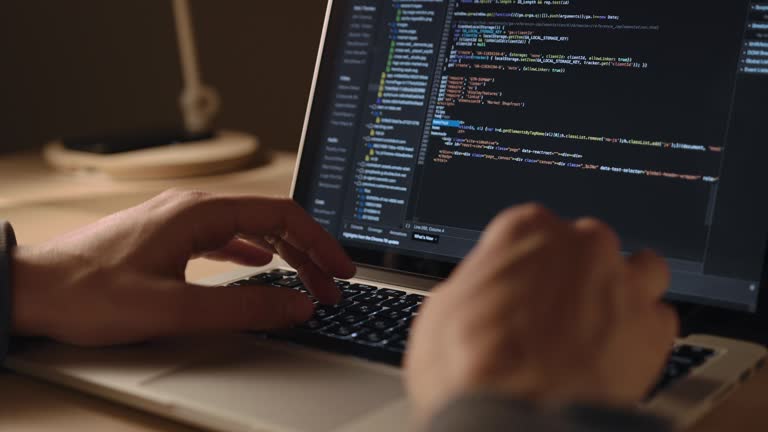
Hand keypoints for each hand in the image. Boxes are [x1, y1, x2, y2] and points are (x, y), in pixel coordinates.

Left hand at [11, 190, 354, 345]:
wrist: (31, 288)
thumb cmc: (89, 293)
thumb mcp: (173, 308)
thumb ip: (241, 306)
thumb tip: (295, 305)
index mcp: (201, 212)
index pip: (282, 216)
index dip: (320, 244)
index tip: (340, 270)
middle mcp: (194, 208)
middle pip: (271, 222)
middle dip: (308, 254)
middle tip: (331, 286)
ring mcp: (180, 220)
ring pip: (250, 229)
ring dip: (283, 254)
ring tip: (305, 280)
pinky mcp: (168, 236)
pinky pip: (226, 236)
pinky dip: (253, 252)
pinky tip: (259, 262)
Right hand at [405, 205, 677, 420]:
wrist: (515, 422)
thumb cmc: (471, 367)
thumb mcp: (443, 311)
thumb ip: (480, 283)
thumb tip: (484, 291)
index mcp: (526, 229)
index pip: (531, 229)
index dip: (524, 262)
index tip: (520, 283)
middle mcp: (581, 245)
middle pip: (587, 246)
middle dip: (575, 274)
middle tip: (555, 311)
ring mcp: (623, 283)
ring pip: (641, 268)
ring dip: (625, 287)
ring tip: (606, 319)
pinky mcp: (653, 330)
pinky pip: (660, 316)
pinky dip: (644, 331)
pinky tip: (622, 351)